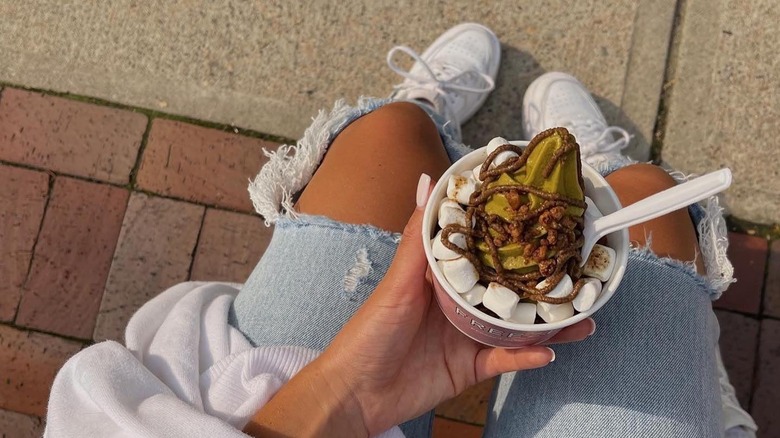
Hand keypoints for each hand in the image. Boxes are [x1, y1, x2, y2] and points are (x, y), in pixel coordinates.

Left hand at [245, 174, 594, 436]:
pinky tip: (548, 352)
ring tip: (584, 318)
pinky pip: (506, 361)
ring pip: (516, 326)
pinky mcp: (470, 368)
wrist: (355, 394)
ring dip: (549, 324)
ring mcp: (466, 336)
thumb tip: (427, 181)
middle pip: (508, 289)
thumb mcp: (398, 281)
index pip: (484, 250)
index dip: (512, 236)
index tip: (544, 219)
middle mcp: (459, 303)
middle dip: (543, 283)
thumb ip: (419, 236)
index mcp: (442, 277)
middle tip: (579, 272)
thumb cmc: (369, 332)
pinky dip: (527, 357)